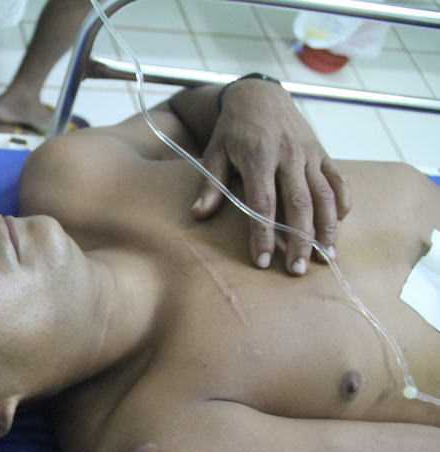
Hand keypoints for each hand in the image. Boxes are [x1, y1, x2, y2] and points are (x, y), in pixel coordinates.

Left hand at [191, 79, 350, 274]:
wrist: (259, 95)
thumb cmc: (232, 130)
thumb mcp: (214, 152)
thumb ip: (209, 184)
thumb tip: (198, 215)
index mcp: (258, 158)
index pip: (262, 204)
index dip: (262, 234)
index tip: (261, 261)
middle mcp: (288, 156)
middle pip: (298, 205)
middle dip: (299, 239)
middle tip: (296, 270)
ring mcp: (309, 154)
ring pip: (324, 195)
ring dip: (326, 228)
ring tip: (325, 257)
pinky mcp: (322, 152)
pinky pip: (337, 179)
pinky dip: (341, 202)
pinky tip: (338, 225)